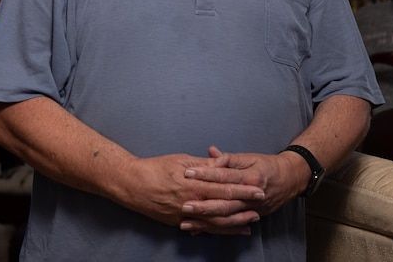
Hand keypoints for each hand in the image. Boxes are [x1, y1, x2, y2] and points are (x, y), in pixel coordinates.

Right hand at [116, 152, 264, 234]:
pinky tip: (228, 231)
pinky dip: (217, 231)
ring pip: (214, 222)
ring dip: (234, 223)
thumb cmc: (155, 168)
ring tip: (250, 222)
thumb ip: (204, 165)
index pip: (225, 187)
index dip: (243, 188)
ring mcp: (185, 215)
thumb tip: (223, 163)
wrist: (131, 185)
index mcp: (194, 184)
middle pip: (223, 207)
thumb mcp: (181, 160)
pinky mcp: (178, 223)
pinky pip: (202, 229)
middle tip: (260, 205)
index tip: (258, 187)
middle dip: (244, 207)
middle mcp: (192, 202)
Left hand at [179, 146, 305, 234]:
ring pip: (227, 217)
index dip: (206, 174)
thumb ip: (229, 158)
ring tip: (187, 222)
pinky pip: (232, 225)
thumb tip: (211, 152)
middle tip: (183, 205)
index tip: (188, 173)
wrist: (291, 179)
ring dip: (206, 222)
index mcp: (251, 176)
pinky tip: (201, 231)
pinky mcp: (253, 217)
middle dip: (203, 205)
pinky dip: (215, 229)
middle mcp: (252, 195)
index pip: (224, 176)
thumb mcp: (250, 157)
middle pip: (225, 202)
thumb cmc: (268, 165)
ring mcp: (253, 209)